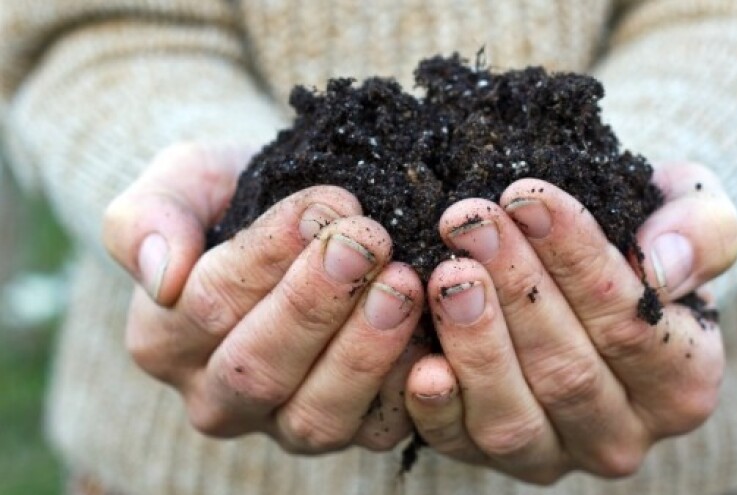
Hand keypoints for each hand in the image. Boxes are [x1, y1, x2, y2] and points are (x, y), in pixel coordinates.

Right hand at [102, 142, 425, 452]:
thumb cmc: (233, 197)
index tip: (324, 206)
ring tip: (403, 285)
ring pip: (316, 415)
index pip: (207, 305)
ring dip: (364, 351)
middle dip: (317, 304)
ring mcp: (284, 422)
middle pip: (259, 369)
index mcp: (163, 339)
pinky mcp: (349, 429)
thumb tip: (159, 274)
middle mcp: (219, 397)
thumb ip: (147, 218)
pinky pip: (376, 428)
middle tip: (368, 243)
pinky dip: (406, 388)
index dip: (267, 258)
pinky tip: (433, 337)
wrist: (293, 219)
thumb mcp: (181, 182)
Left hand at [404, 162, 736, 483]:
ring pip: (513, 417)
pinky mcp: (490, 458)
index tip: (528, 198)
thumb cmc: (641, 239)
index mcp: (683, 382)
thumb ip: (704, 233)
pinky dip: (436, 405)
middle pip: (567, 371)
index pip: (631, 325)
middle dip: (515, 289)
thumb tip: (664, 269)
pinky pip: (458, 443)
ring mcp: (554, 455)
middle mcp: (622, 435)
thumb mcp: (693, 213)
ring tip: (447, 272)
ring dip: (475, 341)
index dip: (577, 260)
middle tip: (470, 222)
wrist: (588, 272)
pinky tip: (419, 357)